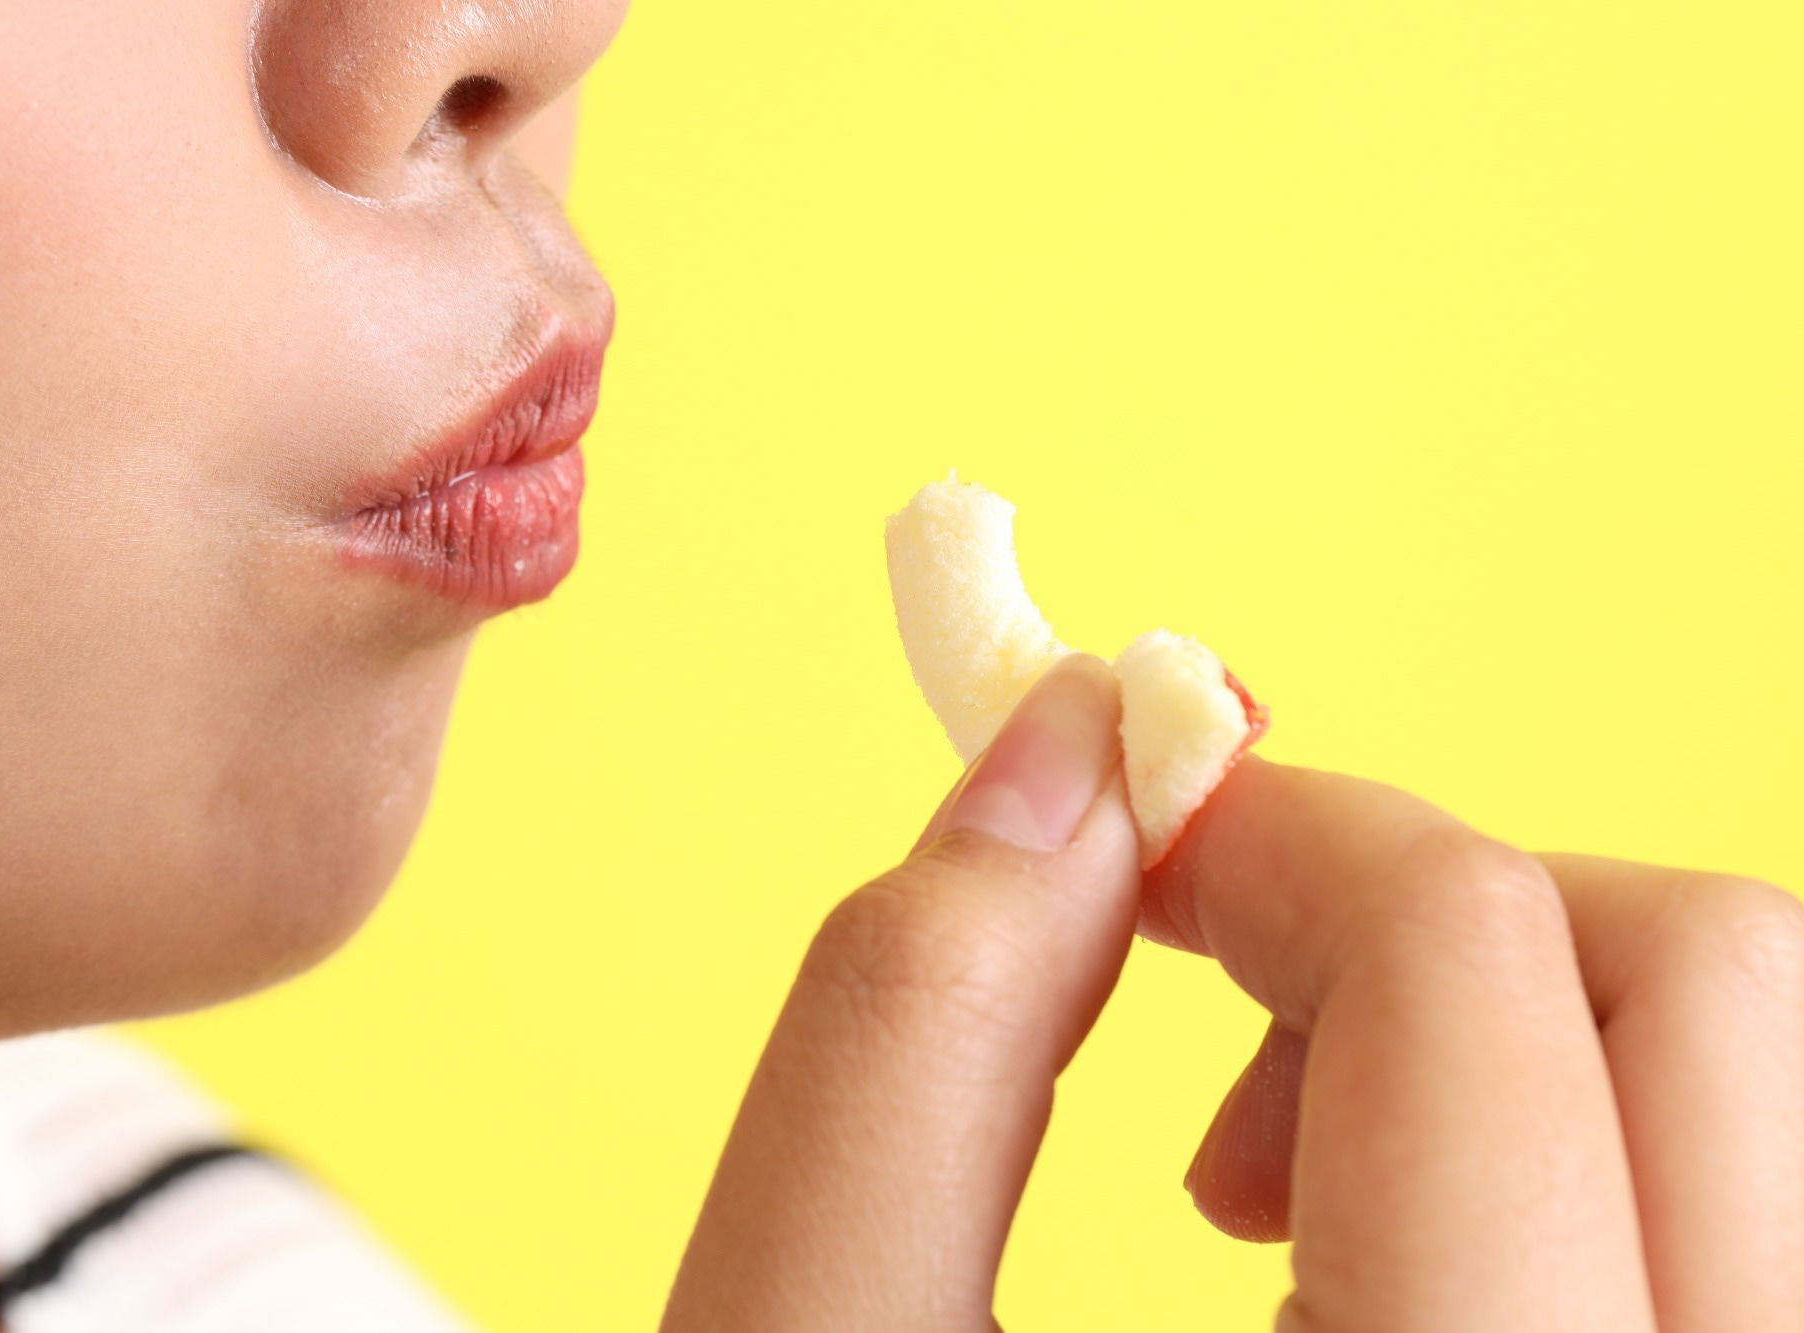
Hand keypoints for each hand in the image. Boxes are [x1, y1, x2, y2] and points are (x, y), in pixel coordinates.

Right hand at [660, 655, 1803, 1331]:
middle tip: (1223, 990)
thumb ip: (900, 1034)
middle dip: (1436, 903)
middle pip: (1706, 980)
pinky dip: (1589, 1142)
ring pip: (1765, 1079)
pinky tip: (1399, 1252)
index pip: (1467, 964)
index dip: (1274, 826)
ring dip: (1529, 1024)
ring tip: (1289, 1166)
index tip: (1134, 842)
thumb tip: (1054, 759)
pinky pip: (1757, 1198)